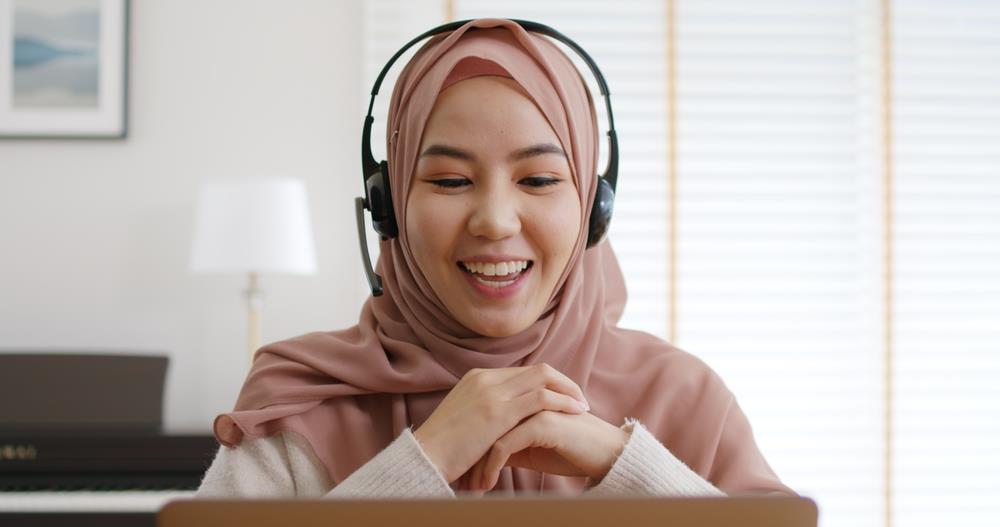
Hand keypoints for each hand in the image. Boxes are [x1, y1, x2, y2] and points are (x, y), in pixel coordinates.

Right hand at [412, 363, 589, 483]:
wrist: (424, 458)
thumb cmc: (443, 449)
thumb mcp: (465, 420)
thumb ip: (485, 413)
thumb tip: (505, 422)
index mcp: (477, 378)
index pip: (522, 372)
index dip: (547, 382)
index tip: (563, 396)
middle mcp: (486, 378)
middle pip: (537, 369)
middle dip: (563, 382)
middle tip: (580, 398)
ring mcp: (492, 392)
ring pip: (543, 378)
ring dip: (568, 391)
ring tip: (583, 406)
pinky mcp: (498, 411)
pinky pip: (541, 398)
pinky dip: (563, 402)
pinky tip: (576, 412)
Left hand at [467, 410, 628, 492]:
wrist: (607, 454)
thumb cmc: (571, 451)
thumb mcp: (532, 450)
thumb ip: (509, 444)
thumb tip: (483, 456)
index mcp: (522, 399)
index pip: (485, 418)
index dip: (471, 445)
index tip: (461, 470)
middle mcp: (525, 398)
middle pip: (483, 424)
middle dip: (469, 455)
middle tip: (460, 481)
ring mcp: (533, 408)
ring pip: (491, 436)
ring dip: (478, 465)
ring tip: (472, 488)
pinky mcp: (542, 423)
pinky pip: (505, 446)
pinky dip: (492, 468)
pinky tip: (487, 486)